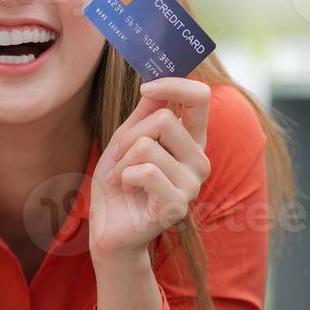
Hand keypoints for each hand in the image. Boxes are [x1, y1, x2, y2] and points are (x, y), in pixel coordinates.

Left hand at [89, 76, 211, 265]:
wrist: (109, 229)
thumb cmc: (118, 184)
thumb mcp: (126, 140)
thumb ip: (145, 113)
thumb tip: (156, 80)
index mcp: (191, 141)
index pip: (200, 99)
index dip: (174, 85)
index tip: (145, 88)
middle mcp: (199, 160)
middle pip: (165, 120)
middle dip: (129, 136)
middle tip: (119, 157)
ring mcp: (192, 184)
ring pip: (149, 146)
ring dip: (123, 161)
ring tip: (123, 178)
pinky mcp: (177, 205)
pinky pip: (145, 172)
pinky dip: (125, 177)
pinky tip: (128, 191)